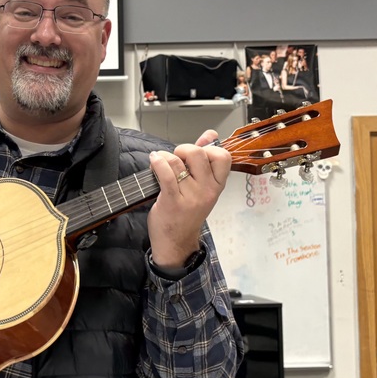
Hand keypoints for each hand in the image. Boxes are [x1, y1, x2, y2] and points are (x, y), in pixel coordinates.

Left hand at [147, 131, 230, 267]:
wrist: (176, 243)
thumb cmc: (187, 213)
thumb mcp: (202, 188)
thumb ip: (206, 160)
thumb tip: (210, 134)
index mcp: (217, 186)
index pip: (223, 156)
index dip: (208, 148)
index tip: (196, 154)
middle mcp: (207, 191)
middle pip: (197, 153)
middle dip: (182, 149)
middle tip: (176, 159)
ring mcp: (191, 197)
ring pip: (177, 162)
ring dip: (164, 157)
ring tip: (161, 163)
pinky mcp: (173, 202)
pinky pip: (166, 174)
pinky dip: (157, 162)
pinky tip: (153, 161)